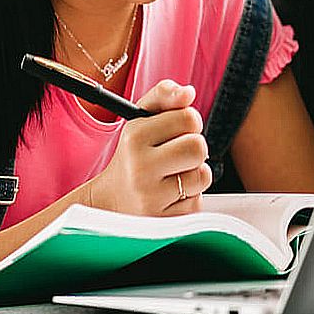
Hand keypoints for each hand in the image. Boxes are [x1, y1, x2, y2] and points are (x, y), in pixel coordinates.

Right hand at [85, 79, 210, 215]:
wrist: (111, 201)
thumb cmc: (133, 156)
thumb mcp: (140, 120)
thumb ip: (163, 96)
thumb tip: (188, 92)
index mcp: (134, 136)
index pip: (188, 118)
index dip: (189, 122)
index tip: (178, 130)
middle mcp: (140, 167)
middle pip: (198, 146)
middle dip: (195, 148)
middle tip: (179, 153)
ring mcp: (151, 197)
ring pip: (202, 175)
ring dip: (193, 174)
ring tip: (173, 175)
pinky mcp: (164, 220)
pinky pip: (197, 201)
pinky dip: (188, 196)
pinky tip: (169, 195)